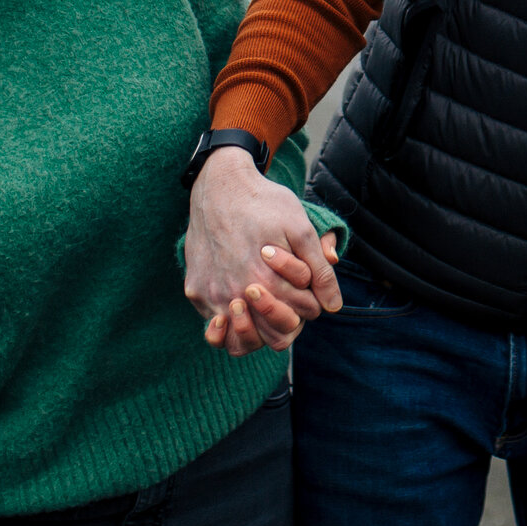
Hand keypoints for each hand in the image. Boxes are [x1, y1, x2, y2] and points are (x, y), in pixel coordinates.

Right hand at [185, 148, 341, 354]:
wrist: (219, 186)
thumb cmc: (264, 204)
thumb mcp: (301, 229)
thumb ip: (319, 270)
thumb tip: (333, 306)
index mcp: (265, 282)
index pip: (303, 315)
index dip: (312, 300)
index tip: (307, 282)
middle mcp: (234, 296)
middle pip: (273, 335)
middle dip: (289, 315)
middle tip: (288, 290)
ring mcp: (211, 296)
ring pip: (240, 339)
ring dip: (258, 325)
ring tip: (266, 299)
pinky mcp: (194, 291)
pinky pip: (215, 324)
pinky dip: (231, 318)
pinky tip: (240, 297)